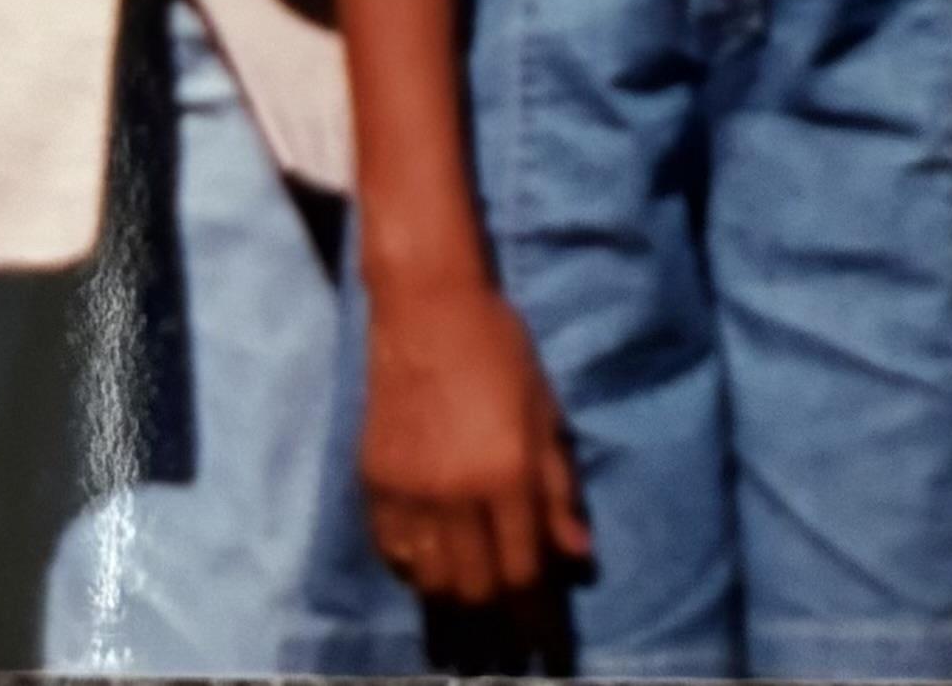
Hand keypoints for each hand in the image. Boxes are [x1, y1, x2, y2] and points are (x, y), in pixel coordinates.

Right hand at [363, 272, 593, 612]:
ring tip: (474, 610)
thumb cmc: (499, 348)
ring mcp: (408, 490)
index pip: (525, 574)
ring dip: (456, 602)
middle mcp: (455, 494)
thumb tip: (578, 554)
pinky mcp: (373, 481)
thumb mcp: (544, 412)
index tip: (550, 648)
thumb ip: (558, 488)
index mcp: (506, 474)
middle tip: (512, 632)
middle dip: (499, 620)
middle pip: (476, 589)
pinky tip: (432, 566)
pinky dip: (415, 569)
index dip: (539, 620)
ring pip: (430, 582)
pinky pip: (393, 551)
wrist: (426, 304)